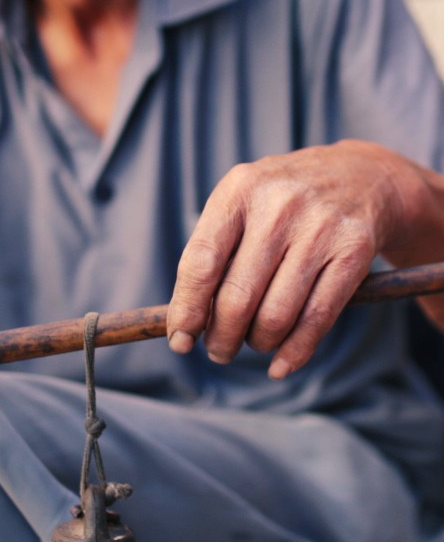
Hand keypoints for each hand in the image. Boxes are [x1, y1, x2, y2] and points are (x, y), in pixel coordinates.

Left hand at [166, 141, 408, 377]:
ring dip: (258, 343)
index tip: (181, 341)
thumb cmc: (283, 201)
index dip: (187, 309)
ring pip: (276, 315)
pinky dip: (294, 353)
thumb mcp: (244, 202)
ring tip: (254, 342)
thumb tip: (185, 322)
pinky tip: (280, 365)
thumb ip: (215, 252)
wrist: (360, 176)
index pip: (201, 262)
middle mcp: (279, 206)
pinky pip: (317, 319)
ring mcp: (319, 228)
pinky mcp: (353, 252)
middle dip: (222, 337)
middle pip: (237, 297)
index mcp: (240, 189)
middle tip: (219, 350)